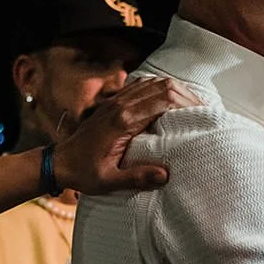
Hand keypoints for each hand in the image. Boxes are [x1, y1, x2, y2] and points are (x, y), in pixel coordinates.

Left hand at [54, 76, 201, 194]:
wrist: (58, 162)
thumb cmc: (83, 173)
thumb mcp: (109, 181)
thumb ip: (137, 177)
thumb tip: (166, 175)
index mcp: (123, 121)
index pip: (163, 100)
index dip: (187, 104)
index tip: (204, 114)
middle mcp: (120, 105)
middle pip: (162, 86)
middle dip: (187, 95)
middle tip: (204, 111)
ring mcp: (116, 101)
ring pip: (153, 82)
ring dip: (175, 90)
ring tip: (193, 106)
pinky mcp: (113, 103)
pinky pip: (140, 86)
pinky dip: (159, 89)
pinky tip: (170, 101)